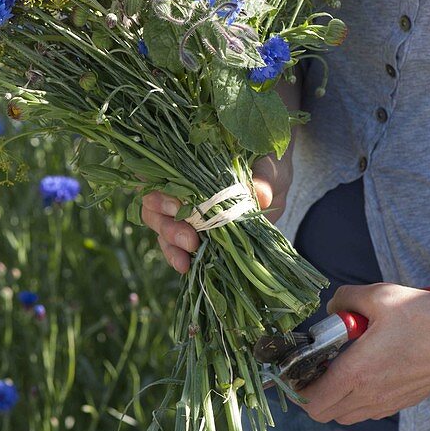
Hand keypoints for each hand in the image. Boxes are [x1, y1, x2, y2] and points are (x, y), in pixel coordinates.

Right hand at [141, 156, 290, 273]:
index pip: (156, 174)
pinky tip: (187, 267)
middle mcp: (178, 188)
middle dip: (168, 226)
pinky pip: (177, 248)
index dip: (157, 190)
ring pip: (162, 230)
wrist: (275, 186)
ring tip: (186, 259)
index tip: (176, 204)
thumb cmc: (265, 164)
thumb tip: (260, 195)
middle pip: (154, 207)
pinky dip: (179, 257)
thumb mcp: (268, 166)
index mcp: (187, 164)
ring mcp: (184, 213)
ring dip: (171, 246)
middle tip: (190, 240)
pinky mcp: (195, 234)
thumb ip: (263, 177)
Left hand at [296, 282, 429, 423]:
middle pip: (324, 413)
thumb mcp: (379, 295)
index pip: (311, 401)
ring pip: (346, 414)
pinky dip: (357, 397)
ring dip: (335, 397)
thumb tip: (331, 310)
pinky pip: (368, 410)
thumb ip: (345, 299)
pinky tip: (365, 369)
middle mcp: (370, 395)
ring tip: (340, 365)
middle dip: (312, 392)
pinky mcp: (403, 402)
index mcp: (357, 373)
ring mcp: (388, 403)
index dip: (295, 387)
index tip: (296, 367)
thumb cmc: (425, 317)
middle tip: (316, 364)